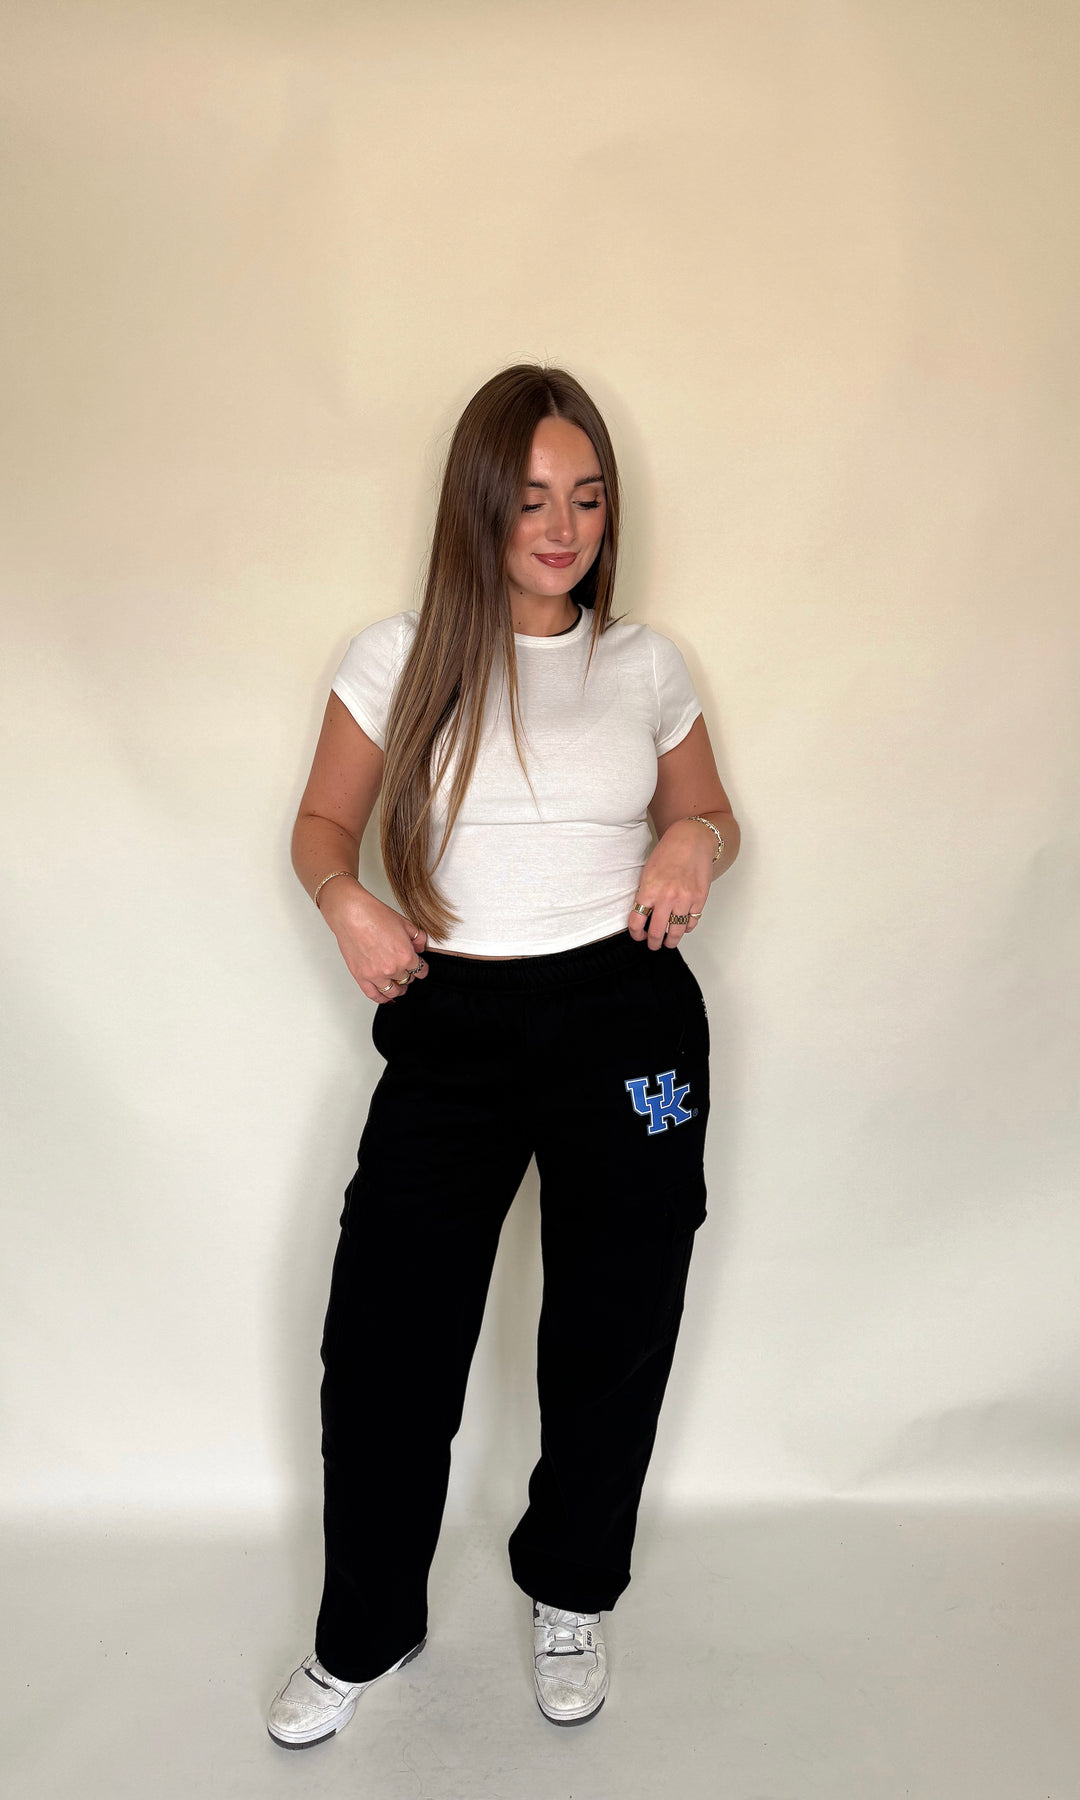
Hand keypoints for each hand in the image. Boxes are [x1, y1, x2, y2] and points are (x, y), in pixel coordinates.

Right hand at [318, 879, 428, 1002]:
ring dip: (398, 989)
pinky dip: (382, 998)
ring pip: (393, 991)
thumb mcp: (404, 923)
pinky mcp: (361, 977)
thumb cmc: (373, 915)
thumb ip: (418, 937)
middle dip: (408, 974)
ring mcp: (376, 975)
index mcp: (405, 956)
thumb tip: (421, 947)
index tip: (419, 967)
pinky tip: (386, 997)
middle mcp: (392, 968)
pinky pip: (374, 995)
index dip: (421, 968)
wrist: (351, 914)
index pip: (421, 970)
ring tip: (398, 985)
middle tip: (405, 969)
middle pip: (407, 979)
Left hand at [627, 820, 711, 949]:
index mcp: (649, 889)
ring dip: (671, 941)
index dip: (636, 933)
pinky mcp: (700, 899)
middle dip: (653, 942)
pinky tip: (682, 926)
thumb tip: (642, 916)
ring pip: (677, 931)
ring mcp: (685, 899)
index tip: (638, 935)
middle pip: (657, 932)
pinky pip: (692, 922)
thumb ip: (645, 895)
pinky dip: (687, 927)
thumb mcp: (647, 872)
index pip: (637, 922)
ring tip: (668, 942)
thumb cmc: (668, 853)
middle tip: (653, 944)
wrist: (692, 840)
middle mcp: (667, 897)